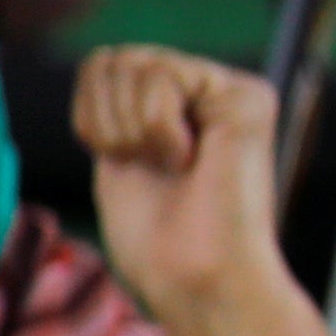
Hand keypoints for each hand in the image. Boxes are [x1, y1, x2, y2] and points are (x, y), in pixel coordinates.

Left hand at [79, 45, 296, 335]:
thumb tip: (102, 57)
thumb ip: (117, 105)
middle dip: (107, 122)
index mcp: (172, 105)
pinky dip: (157, 129)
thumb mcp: (117, 157)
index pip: (100, 66)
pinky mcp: (245, 96)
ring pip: (136, 63)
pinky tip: (189, 160)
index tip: (120, 161)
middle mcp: (205, 89)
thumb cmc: (154, 240)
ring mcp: (228, 90)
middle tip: (144, 165)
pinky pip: (164, 78)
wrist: (193, 277)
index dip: (89, 116)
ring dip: (131, 130)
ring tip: (169, 165)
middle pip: (113, 58)